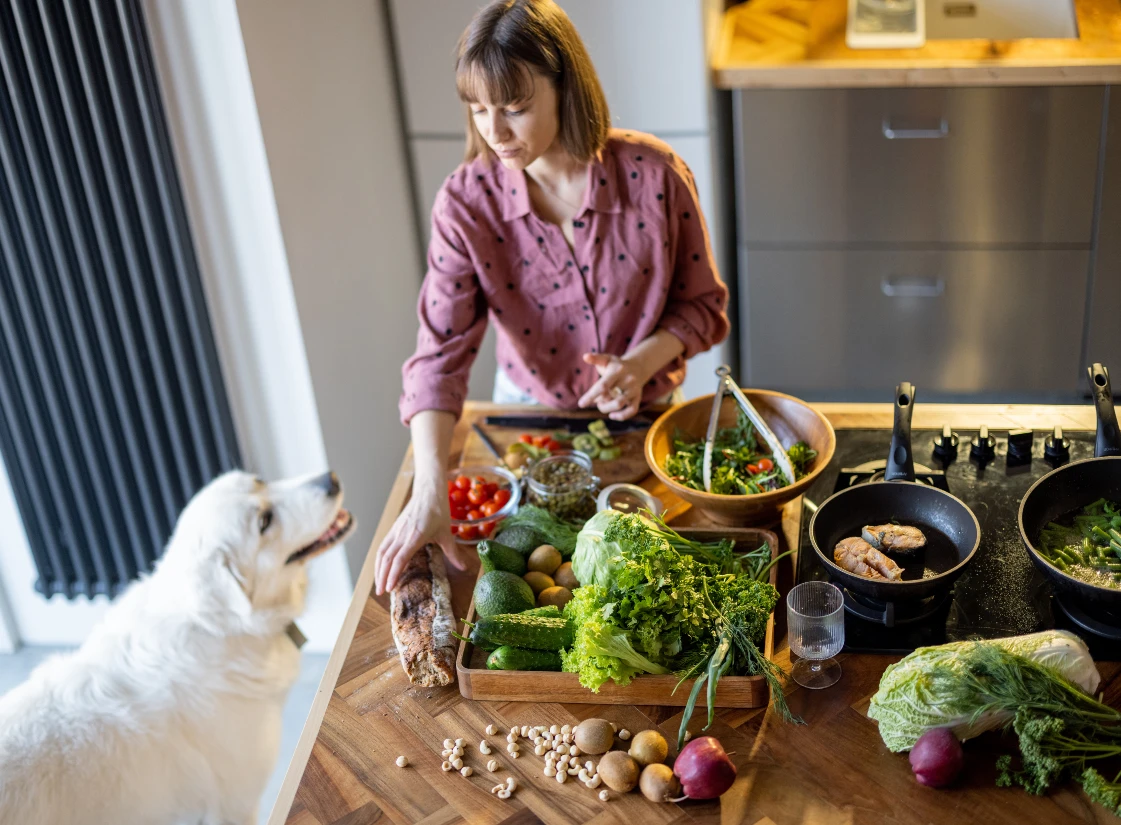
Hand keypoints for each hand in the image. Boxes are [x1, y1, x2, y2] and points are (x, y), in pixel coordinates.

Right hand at [374, 479, 466, 594]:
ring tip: (378, 583)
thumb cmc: (438, 510)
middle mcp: (402, 534)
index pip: (400, 559)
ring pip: (381, 552)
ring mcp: (396, 530)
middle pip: (386, 558)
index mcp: (415, 536)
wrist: (428, 491)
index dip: (393, 574)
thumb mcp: (447, 533)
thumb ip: (453, 553)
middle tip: (381, 592)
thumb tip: (464, 568)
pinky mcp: (394, 528)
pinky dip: (380, 558)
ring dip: (378, 568)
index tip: (390, 588)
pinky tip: (381, 566)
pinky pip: (383, 545)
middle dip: (382, 576)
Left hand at [577, 352, 650, 420]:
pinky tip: (612, 415)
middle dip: (599, 402)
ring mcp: (633, 390)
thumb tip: (585, 356)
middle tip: (596, 401)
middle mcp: (627, 380)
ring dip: (606, 408)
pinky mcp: (638, 398)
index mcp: (617, 371)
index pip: (603, 385)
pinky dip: (621, 416)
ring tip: (602, 405)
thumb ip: (596, 358)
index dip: (591, 396)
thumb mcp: (607, 359)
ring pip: (619, 404)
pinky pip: (632, 410)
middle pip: (609, 397)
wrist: (637, 367)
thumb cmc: (616, 365)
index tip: (581, 404)